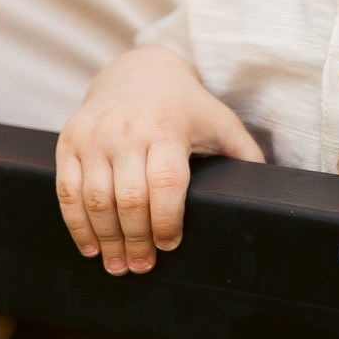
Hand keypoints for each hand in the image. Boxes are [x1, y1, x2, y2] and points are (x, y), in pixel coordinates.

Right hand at [55, 47, 263, 274]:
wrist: (137, 71)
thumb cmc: (185, 106)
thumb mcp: (219, 121)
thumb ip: (243, 153)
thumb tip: (270, 190)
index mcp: (167, 128)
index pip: (165, 183)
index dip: (166, 221)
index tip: (171, 245)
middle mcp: (126, 131)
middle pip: (128, 198)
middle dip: (136, 240)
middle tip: (143, 267)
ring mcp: (94, 136)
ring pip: (95, 199)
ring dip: (106, 240)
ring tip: (118, 266)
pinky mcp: (69, 141)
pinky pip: (67, 190)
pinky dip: (76, 225)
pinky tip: (91, 247)